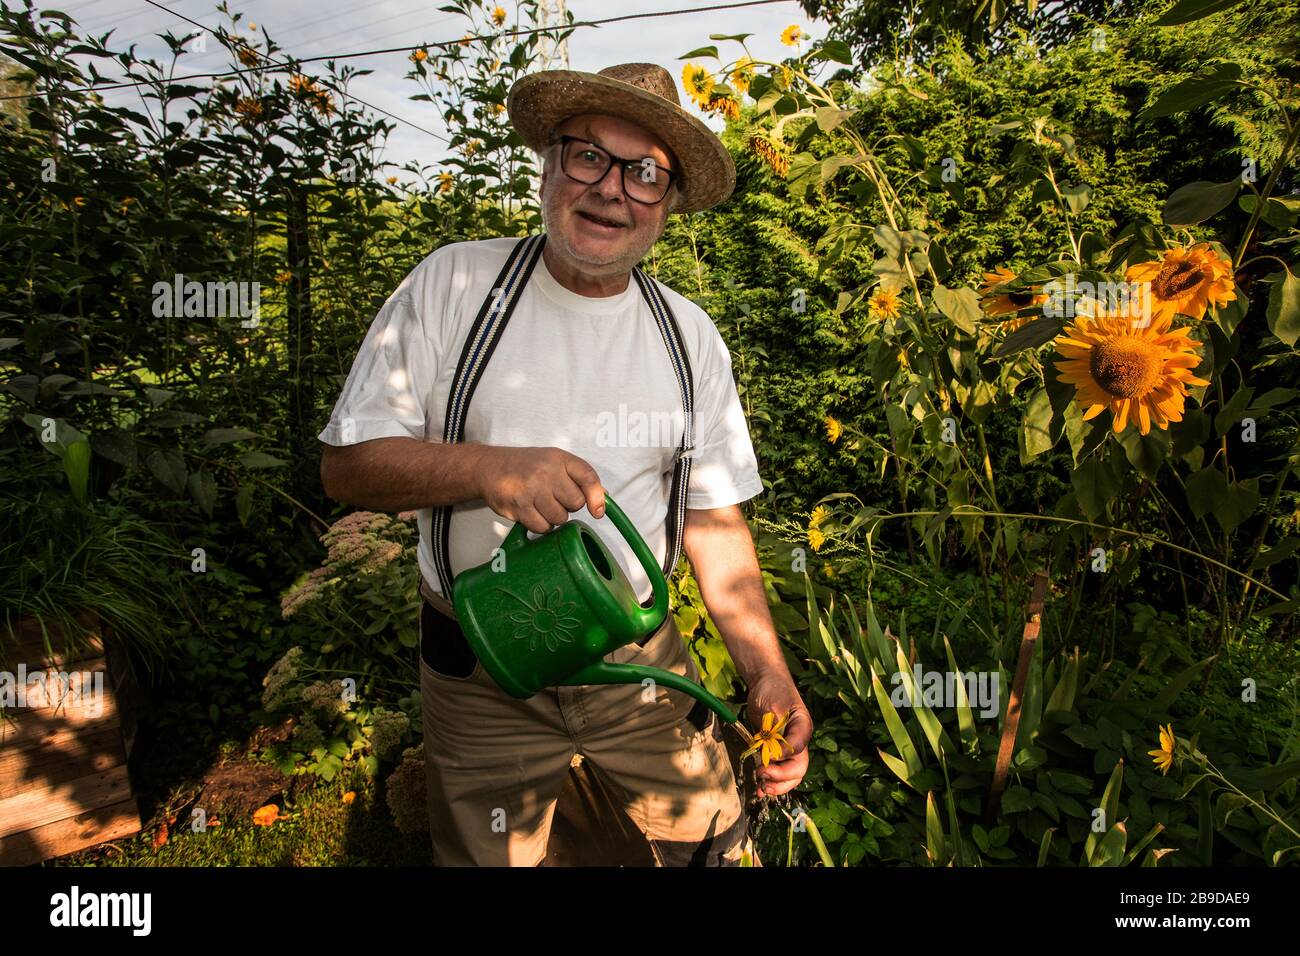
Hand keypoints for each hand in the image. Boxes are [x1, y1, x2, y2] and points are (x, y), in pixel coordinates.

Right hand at [478, 445, 605, 533]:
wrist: (489, 467)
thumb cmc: (527, 465)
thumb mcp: (554, 461)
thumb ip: (580, 477)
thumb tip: (604, 498)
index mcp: (559, 459)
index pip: (588, 477)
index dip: (597, 497)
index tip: (598, 512)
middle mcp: (547, 472)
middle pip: (575, 503)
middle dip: (568, 506)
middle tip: (554, 498)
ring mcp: (532, 490)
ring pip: (560, 518)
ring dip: (553, 517)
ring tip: (540, 504)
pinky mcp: (519, 506)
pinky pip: (542, 527)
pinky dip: (540, 525)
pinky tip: (531, 512)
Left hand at [745, 672, 811, 797]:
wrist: (765, 682)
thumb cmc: (773, 690)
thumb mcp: (775, 706)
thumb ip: (776, 730)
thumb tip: (774, 755)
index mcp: (803, 729)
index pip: (798, 750)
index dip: (783, 757)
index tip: (767, 756)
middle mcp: (798, 741)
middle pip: (798, 768)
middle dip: (781, 778)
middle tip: (763, 776)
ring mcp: (788, 748)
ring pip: (789, 775)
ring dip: (776, 785)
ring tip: (762, 789)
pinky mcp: (775, 750)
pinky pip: (777, 770)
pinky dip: (770, 780)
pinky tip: (759, 786)